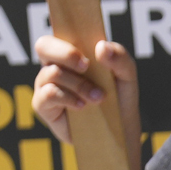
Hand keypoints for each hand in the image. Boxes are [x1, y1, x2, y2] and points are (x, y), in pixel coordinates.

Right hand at [34, 32, 141, 155]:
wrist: (120, 136)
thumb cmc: (120, 101)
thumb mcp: (127, 77)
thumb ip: (119, 58)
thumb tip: (101, 47)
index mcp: (72, 54)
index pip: (58, 33)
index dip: (67, 35)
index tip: (88, 51)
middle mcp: (55, 66)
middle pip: (43, 45)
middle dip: (65, 53)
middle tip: (86, 66)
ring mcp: (46, 85)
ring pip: (51, 72)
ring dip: (78, 84)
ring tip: (97, 98)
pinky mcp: (43, 106)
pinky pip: (46, 94)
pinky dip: (67, 98)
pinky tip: (82, 107)